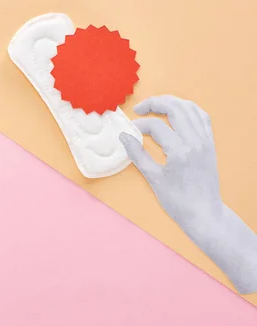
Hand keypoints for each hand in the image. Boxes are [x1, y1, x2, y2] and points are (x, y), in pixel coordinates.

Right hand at [119, 95, 222, 232]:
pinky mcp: (210, 143)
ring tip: (155, 106)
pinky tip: (176, 112)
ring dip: (171, 103)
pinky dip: (188, 109)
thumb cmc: (177, 201)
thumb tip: (124, 137)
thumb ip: (138, 155)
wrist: (204, 212)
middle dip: (155, 103)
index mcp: (180, 150)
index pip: (156, 126)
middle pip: (176, 108)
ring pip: (190, 108)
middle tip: (139, 108)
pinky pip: (201, 117)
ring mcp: (205, 140)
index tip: (128, 131)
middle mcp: (195, 140)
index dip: (139, 125)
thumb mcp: (154, 179)